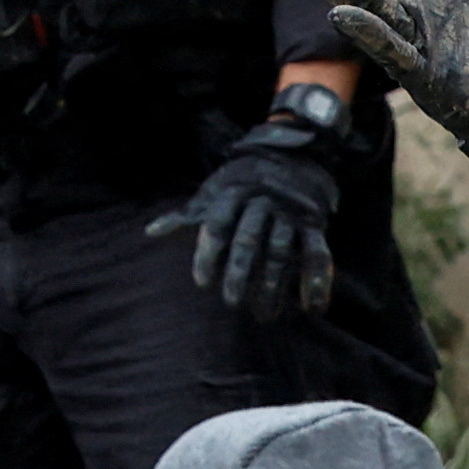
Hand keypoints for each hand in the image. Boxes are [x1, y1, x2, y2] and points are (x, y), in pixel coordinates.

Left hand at [146, 115, 340, 325]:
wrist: (293, 153)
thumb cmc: (244, 179)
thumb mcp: (214, 190)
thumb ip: (187, 214)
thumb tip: (150, 231)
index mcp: (233, 193)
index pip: (217, 225)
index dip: (207, 254)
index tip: (201, 283)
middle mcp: (262, 202)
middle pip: (248, 240)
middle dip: (239, 273)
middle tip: (231, 301)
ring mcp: (290, 213)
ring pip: (280, 252)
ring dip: (273, 285)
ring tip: (264, 315)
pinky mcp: (314, 223)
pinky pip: (318, 254)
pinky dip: (316, 281)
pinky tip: (311, 307)